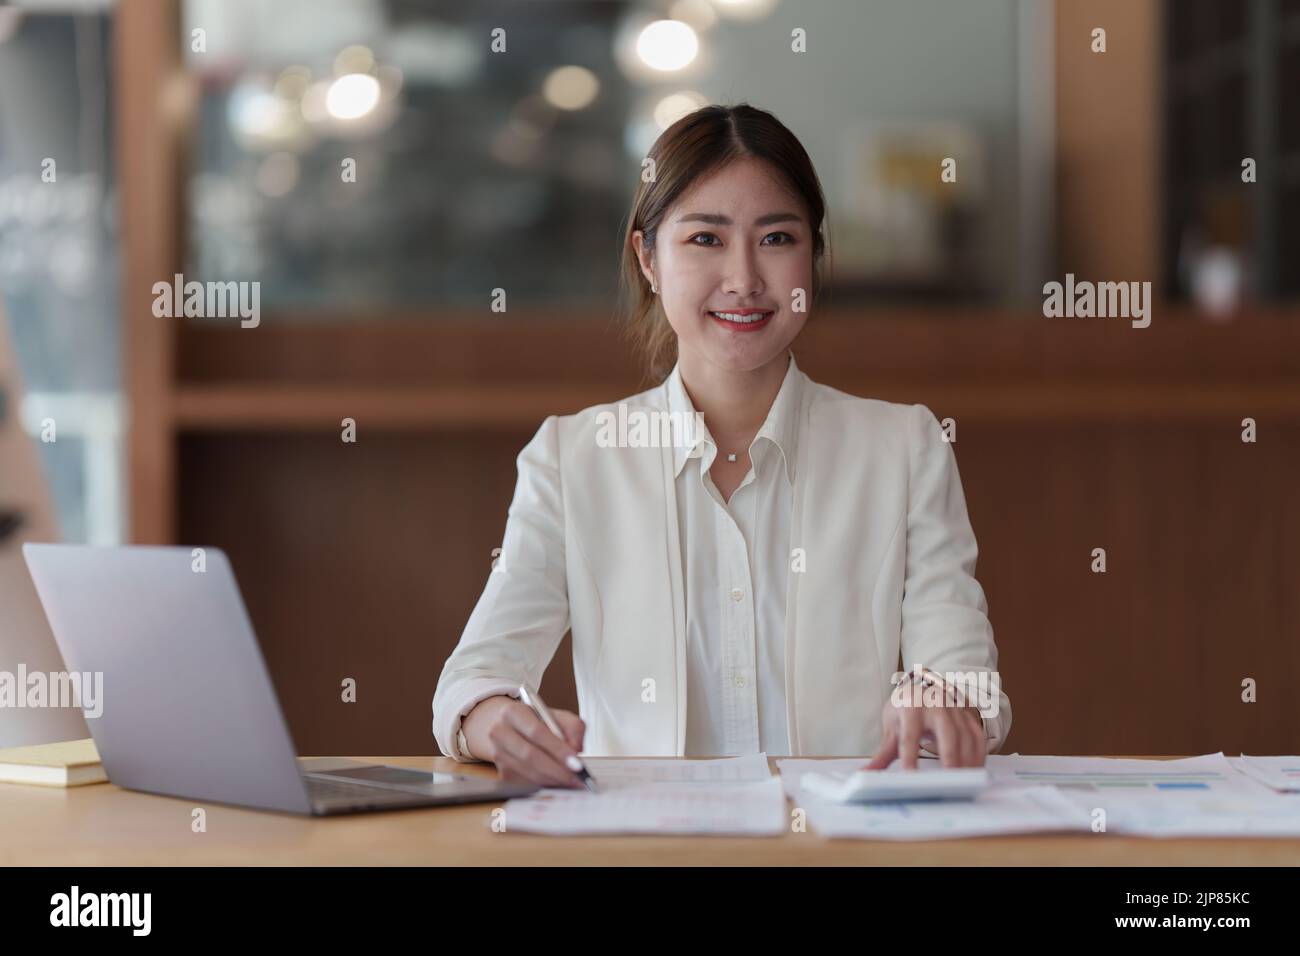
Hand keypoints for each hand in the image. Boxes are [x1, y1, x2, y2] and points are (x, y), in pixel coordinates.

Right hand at [461, 695, 586, 787]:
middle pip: (529, 755)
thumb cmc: (535, 720)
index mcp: (513, 712)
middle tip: (578, 777)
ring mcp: (498, 754)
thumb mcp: (556, 715)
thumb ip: (572, 727)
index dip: (558, 749)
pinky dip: (546, 784)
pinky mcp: (502, 772)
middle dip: (557, 770)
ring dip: (553, 780)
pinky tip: (560, 782)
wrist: (505, 726)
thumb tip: (576, 749)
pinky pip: (527, 781)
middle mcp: (500, 732)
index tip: (577, 763)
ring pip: (528, 772)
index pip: (536, 732)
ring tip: (573, 782)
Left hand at [863, 685, 986, 769]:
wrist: (922, 688)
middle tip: (950, 779)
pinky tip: (975, 771)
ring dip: (967, 759)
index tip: (910, 775)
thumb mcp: (892, 727)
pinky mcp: (968, 715)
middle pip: (946, 731)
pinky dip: (978, 754)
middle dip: (949, 755)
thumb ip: (883, 754)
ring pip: (966, 735)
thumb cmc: (905, 710)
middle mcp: (935, 704)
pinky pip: (977, 735)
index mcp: (911, 706)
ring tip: (964, 782)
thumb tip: (865, 775)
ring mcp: (955, 708)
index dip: (909, 755)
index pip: (910, 734)